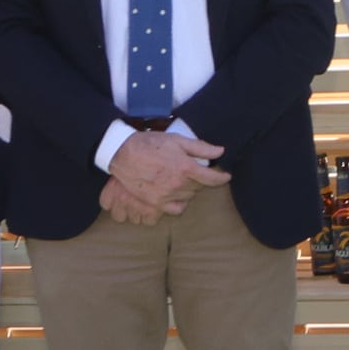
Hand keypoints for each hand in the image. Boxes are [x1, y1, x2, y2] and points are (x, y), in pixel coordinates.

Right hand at [99, 128, 228, 225]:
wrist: (122, 153)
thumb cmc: (150, 144)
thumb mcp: (177, 140)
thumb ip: (200, 147)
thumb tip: (220, 151)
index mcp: (186, 167)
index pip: (212, 178)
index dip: (222, 177)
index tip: (226, 176)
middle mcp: (178, 184)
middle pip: (200, 187)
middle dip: (201, 179)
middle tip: (195, 171)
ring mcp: (167, 195)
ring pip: (189, 197)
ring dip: (191, 189)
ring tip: (183, 180)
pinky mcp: (156, 203)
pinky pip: (176, 209)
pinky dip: (180, 203)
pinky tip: (177, 194)